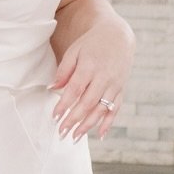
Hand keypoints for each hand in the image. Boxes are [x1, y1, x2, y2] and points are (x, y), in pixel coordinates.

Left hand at [50, 20, 133, 142]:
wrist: (118, 36)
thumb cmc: (91, 44)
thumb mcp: (74, 51)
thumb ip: (64, 71)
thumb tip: (51, 88)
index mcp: (90, 66)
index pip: (75, 89)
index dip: (64, 104)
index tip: (54, 117)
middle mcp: (104, 77)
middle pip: (88, 102)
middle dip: (74, 119)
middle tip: (61, 132)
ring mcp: (115, 84)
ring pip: (102, 109)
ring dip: (88, 125)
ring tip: (75, 137)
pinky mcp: (121, 89)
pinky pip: (116, 109)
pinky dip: (109, 122)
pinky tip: (100, 135)